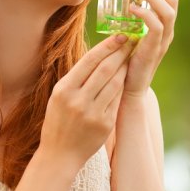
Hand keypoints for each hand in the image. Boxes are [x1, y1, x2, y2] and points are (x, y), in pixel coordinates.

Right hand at [39, 34, 135, 167]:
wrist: (60, 154)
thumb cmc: (58, 120)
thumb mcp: (58, 96)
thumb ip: (76, 78)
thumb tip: (98, 55)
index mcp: (64, 89)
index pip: (89, 61)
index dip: (107, 46)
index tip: (119, 35)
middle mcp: (78, 100)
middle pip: (105, 69)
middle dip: (120, 52)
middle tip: (131, 40)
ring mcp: (92, 113)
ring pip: (115, 83)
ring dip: (125, 67)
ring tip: (131, 56)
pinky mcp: (105, 124)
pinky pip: (117, 100)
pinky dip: (123, 86)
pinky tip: (127, 77)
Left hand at [124, 0, 177, 98]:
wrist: (127, 87)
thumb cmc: (125, 55)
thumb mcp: (125, 25)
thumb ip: (124, 4)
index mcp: (163, 22)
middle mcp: (167, 30)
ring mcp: (163, 41)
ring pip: (168, 11)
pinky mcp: (154, 50)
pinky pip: (157, 28)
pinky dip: (146, 14)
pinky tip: (131, 7)